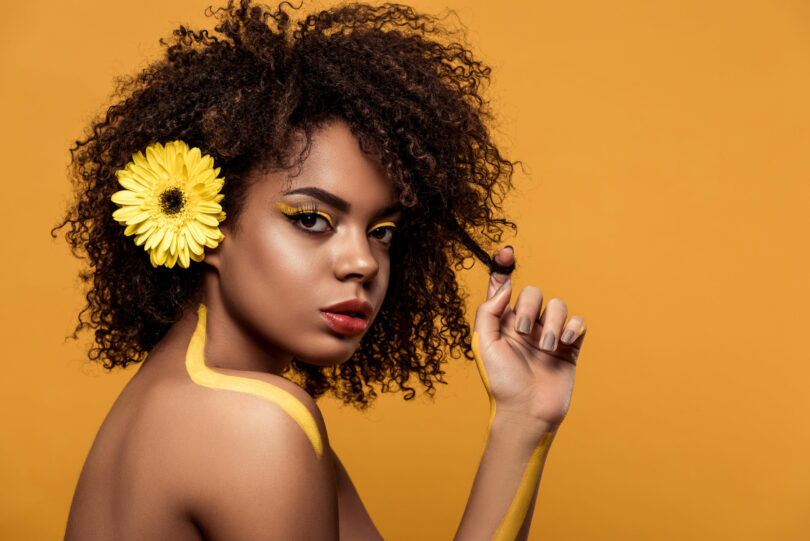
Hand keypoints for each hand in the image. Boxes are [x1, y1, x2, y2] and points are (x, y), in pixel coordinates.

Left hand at [473, 246, 586, 433]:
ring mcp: (548, 335)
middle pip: (533, 292)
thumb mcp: (483, 344)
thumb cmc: (501, 382)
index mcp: (501, 323)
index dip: (504, 267)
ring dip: (552, 323)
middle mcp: (525, 325)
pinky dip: (573, 327)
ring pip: (557, 305)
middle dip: (528, 307)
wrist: (526, 414)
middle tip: (522, 332)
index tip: (507, 252)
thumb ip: (489, 310)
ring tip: (545, 348)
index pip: (502, 287)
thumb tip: (505, 285)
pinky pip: (578, 322)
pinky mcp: (570, 347)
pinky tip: (565, 343)